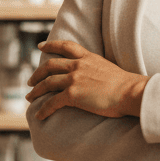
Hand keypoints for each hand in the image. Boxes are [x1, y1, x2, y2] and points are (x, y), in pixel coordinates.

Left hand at [25, 40, 147, 121]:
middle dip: (37, 73)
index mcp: (87, 57)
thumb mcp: (107, 68)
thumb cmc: (125, 85)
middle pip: (50, 65)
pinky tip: (39, 115)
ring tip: (30, 97)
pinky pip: (52, 102)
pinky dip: (43, 109)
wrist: (130, 92)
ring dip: (36, 91)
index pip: (65, 46)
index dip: (51, 45)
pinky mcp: (72, 94)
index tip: (40, 46)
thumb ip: (95, 68)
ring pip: (47, 83)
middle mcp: (78, 65)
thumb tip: (93, 76)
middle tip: (31, 81)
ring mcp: (74, 79)